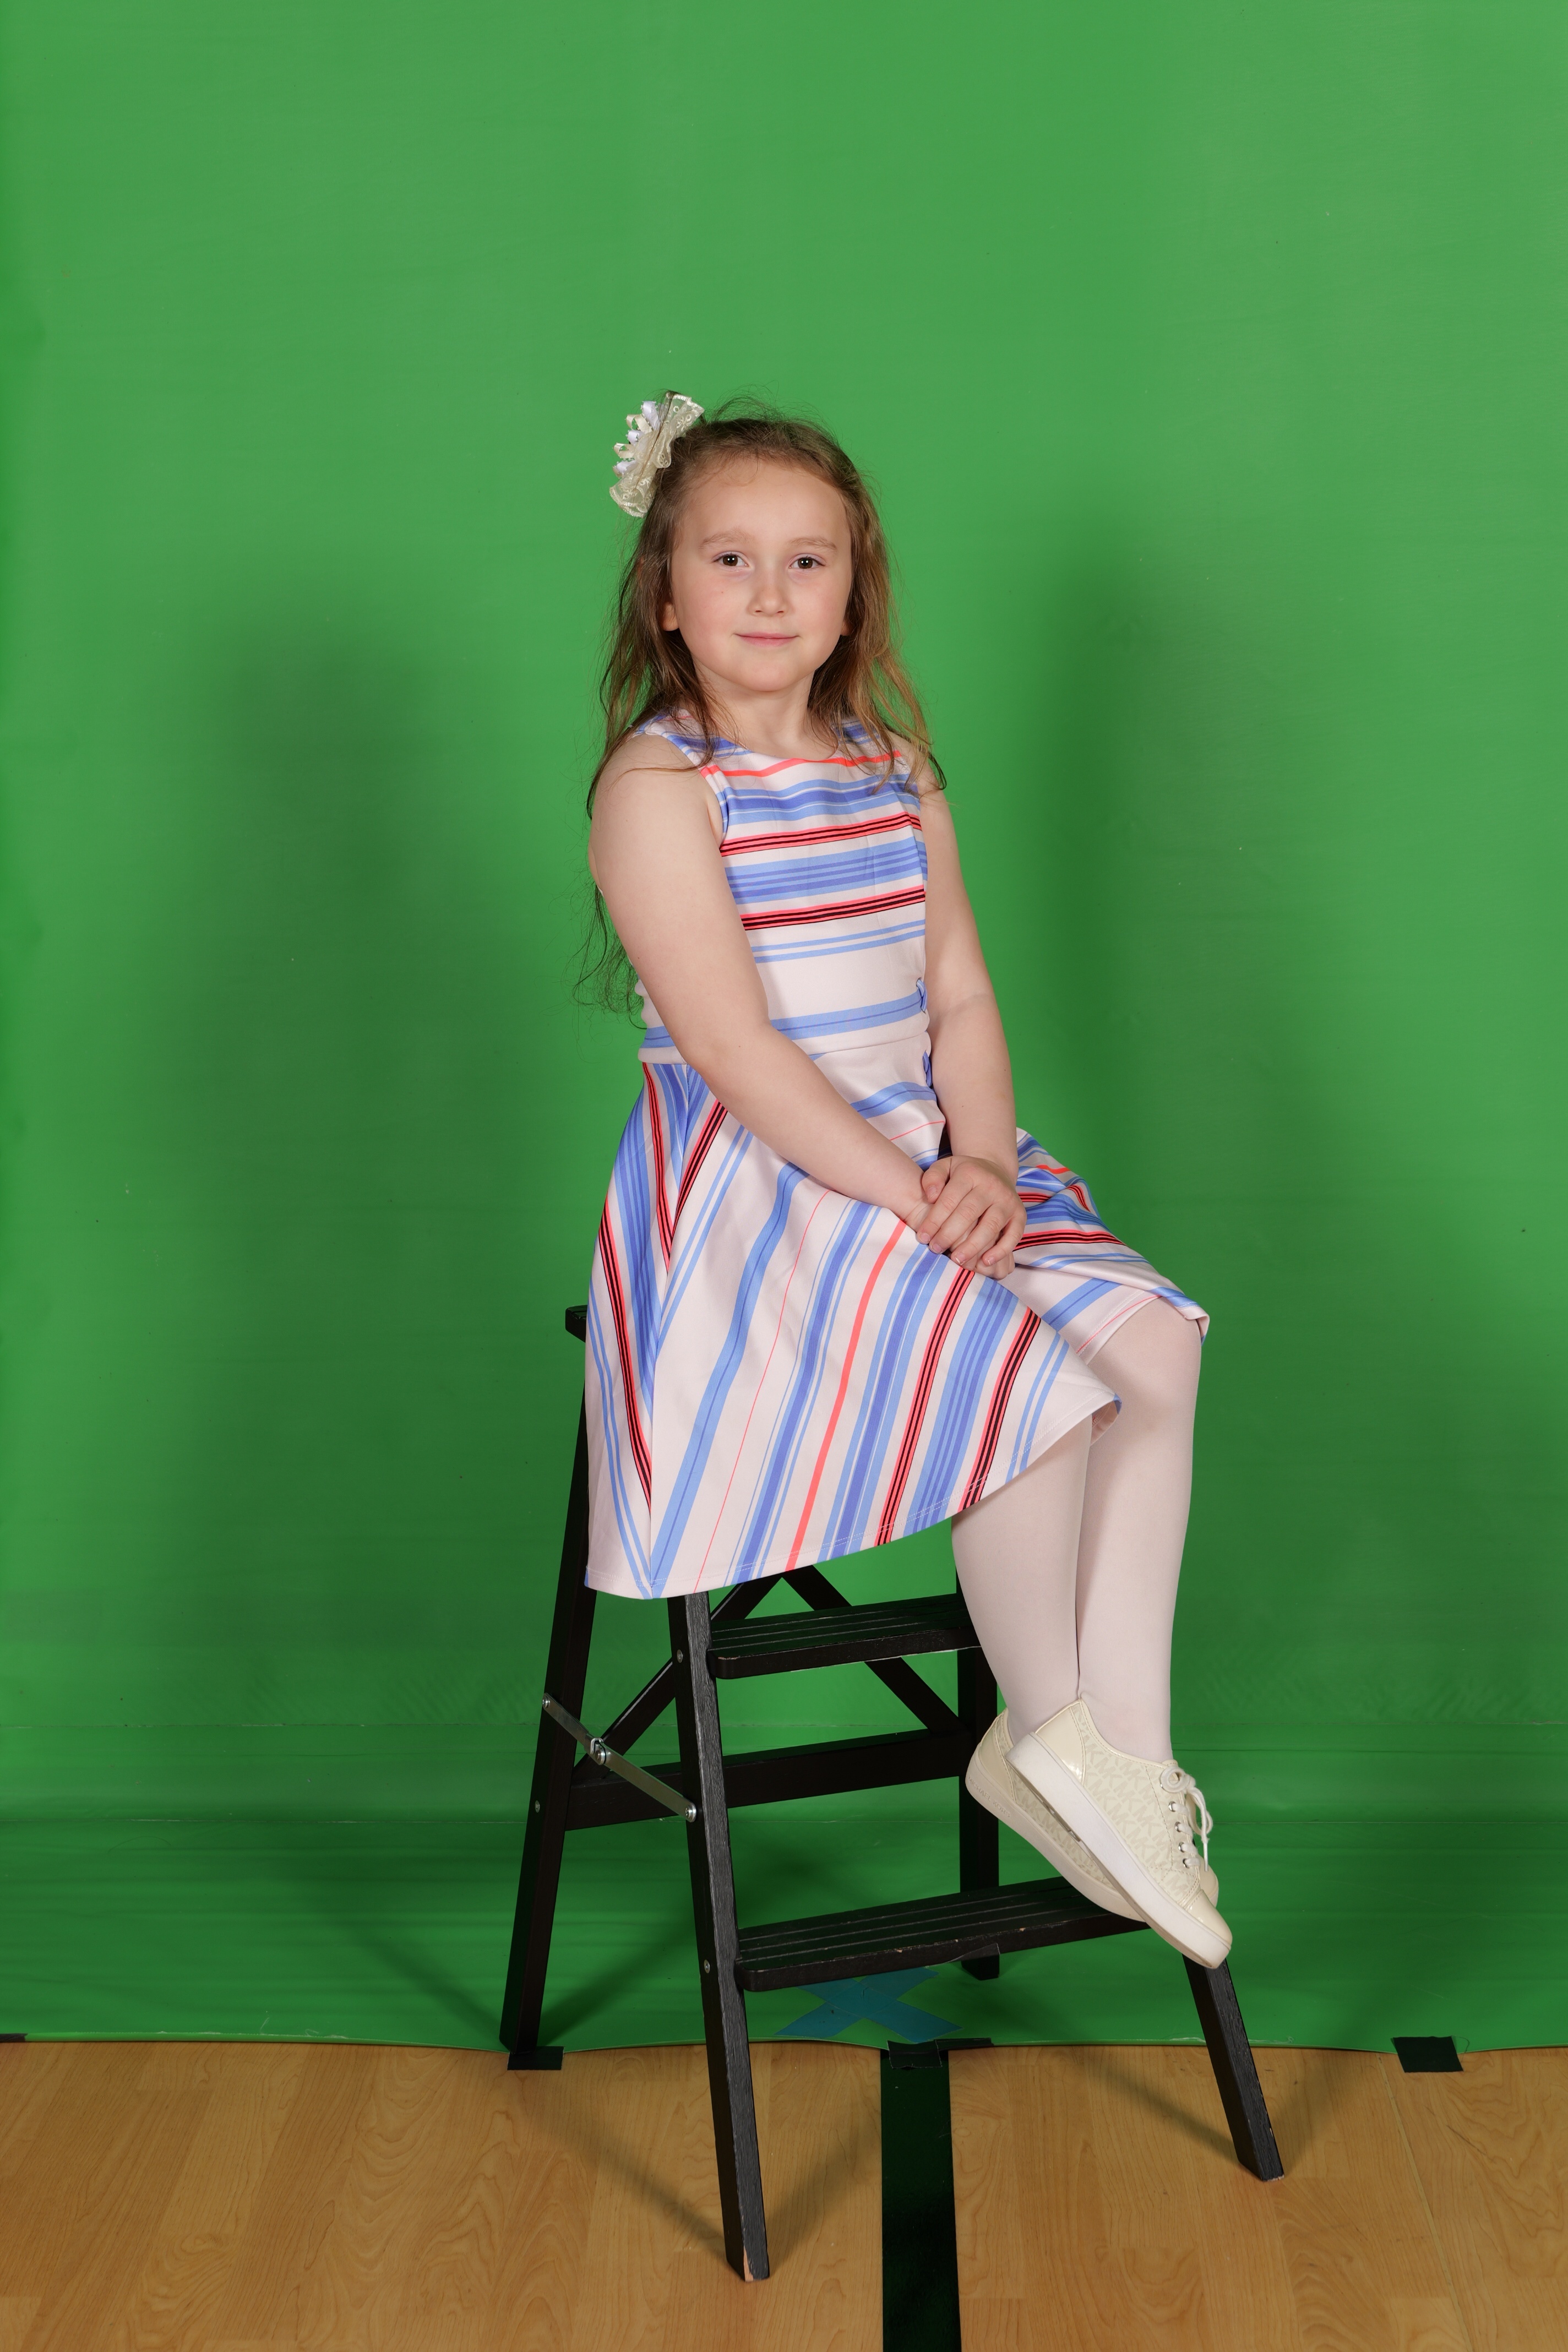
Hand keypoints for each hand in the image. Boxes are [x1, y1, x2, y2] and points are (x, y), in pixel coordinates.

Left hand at [914, 1155, 1025, 1276]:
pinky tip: (985, 1262)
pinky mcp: (1020, 1214)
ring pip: (990, 1226)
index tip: (923, 1237)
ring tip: (957, 1260)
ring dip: (972, 1246)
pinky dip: (1001, 1250)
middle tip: (936, 1249)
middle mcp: (991, 1186)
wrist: (995, 1170)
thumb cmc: (963, 1175)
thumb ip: (932, 1178)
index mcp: (970, 1174)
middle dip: (949, 1235)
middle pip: (968, 1214)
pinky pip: (1014, 1235)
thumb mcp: (945, 1167)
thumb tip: (931, 1196)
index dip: (934, 1220)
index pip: (949, 1200)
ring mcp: (1007, 1201)